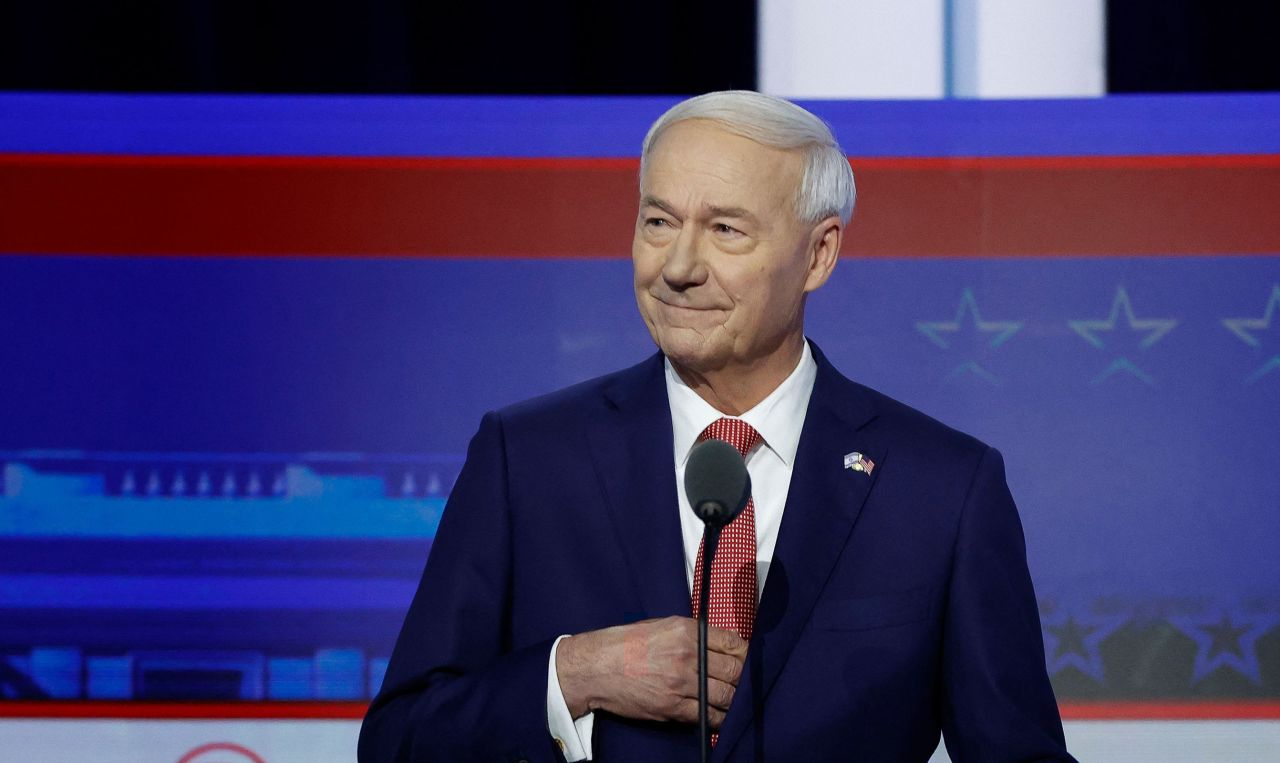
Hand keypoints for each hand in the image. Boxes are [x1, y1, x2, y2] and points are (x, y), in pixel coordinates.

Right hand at [555, 616, 747, 728]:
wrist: (595, 667)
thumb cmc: (624, 644)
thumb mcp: (660, 626)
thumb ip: (691, 635)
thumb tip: (718, 645)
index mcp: (685, 631)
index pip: (733, 643)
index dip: (745, 654)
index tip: (747, 660)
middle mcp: (686, 655)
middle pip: (735, 670)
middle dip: (743, 678)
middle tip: (743, 682)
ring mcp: (680, 683)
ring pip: (726, 696)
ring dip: (733, 699)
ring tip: (732, 699)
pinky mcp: (672, 707)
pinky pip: (707, 716)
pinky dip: (718, 717)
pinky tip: (718, 714)